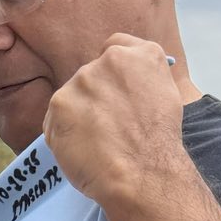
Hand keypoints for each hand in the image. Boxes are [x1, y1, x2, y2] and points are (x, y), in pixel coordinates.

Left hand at [41, 33, 187, 213]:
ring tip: (95, 143)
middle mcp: (111, 59)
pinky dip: (61, 135)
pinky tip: (80, 149)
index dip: (111, 76)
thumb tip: (125, 83)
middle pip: (90, 76)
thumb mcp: (166, 96)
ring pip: (71, 98)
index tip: (113, 96)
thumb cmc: (157, 145)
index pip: (114, 49)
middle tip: (106, 129)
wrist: (142, 172)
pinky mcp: (60, 102)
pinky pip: (54, 119)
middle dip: (93, 100)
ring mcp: (83, 79)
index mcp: (143, 54)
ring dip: (76, 118)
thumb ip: (142, 79)